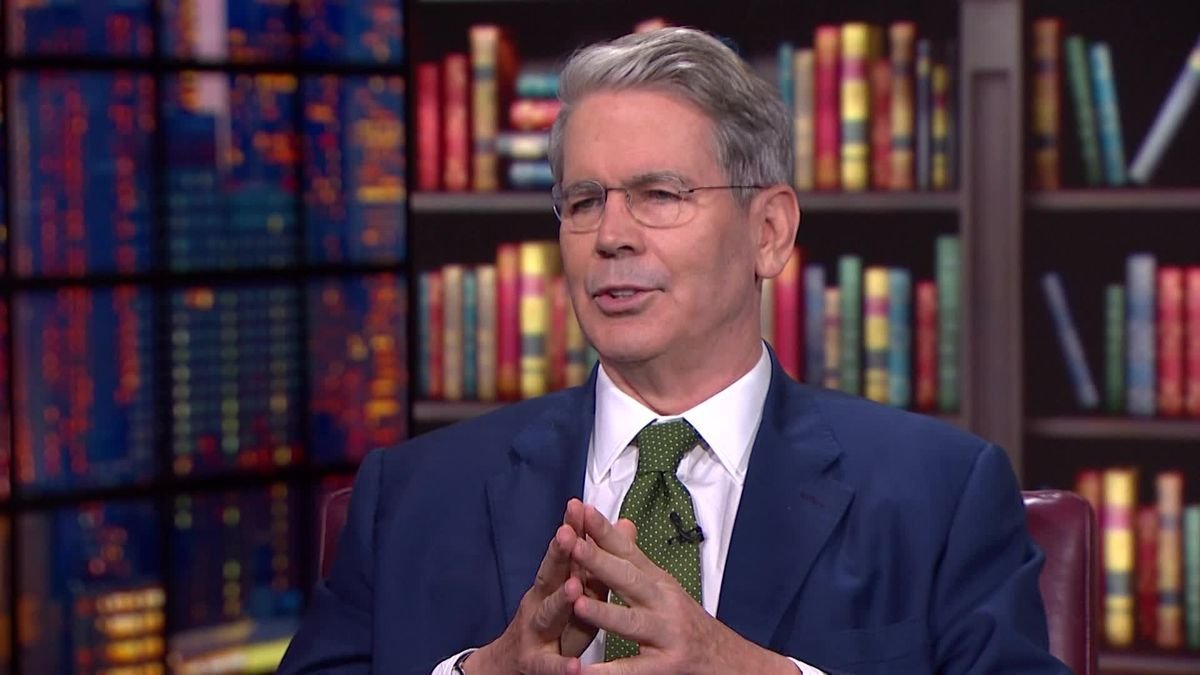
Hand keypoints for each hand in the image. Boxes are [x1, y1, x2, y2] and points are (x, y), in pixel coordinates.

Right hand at [468, 504, 588, 674]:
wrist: (510, 667)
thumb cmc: (554, 625)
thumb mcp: (577, 591)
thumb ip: (596, 562)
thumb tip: (622, 525)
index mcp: (552, 584)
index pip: (564, 552)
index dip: (571, 529)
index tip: (579, 505)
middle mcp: (539, 603)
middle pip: (549, 575)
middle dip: (558, 554)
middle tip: (567, 533)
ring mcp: (535, 633)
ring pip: (548, 614)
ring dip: (560, 601)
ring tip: (574, 589)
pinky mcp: (535, 665)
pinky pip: (550, 665)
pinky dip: (562, 665)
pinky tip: (575, 666)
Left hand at [569, 505, 794, 674]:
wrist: (734, 662)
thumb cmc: (691, 625)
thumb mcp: (666, 588)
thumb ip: (637, 561)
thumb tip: (619, 523)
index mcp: (658, 582)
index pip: (628, 551)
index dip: (604, 530)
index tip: (580, 508)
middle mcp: (663, 603)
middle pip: (628, 579)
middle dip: (599, 561)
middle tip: (572, 544)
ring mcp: (666, 634)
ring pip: (630, 622)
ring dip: (603, 613)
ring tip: (576, 603)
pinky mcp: (667, 666)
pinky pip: (633, 670)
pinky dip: (608, 672)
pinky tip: (584, 671)